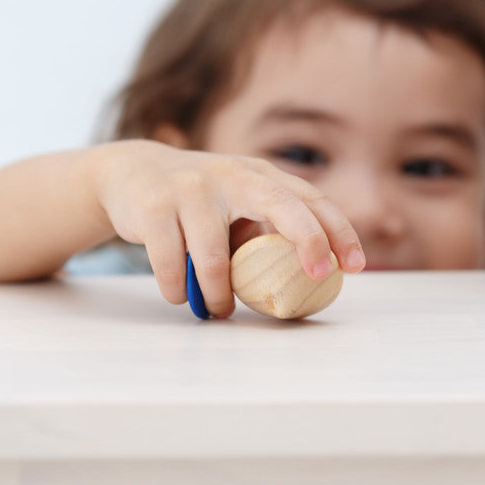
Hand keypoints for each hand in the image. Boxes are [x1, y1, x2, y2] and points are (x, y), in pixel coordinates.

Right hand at [90, 140, 364, 316]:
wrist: (129, 174)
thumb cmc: (198, 202)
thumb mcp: (236, 204)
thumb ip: (267, 231)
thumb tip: (306, 283)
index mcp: (259, 176)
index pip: (310, 198)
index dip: (337, 231)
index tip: (355, 266)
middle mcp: (231, 174)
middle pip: (281, 204)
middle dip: (308, 239)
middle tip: (318, 276)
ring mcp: (191, 187)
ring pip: (215, 254)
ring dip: (219, 293)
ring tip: (218, 310)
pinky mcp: (155, 206)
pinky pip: (171, 262)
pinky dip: (178, 288)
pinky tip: (180, 294)